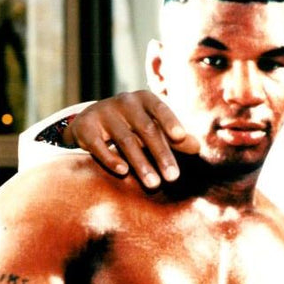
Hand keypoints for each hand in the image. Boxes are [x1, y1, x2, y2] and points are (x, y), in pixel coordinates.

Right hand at [66, 91, 199, 187]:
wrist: (90, 120)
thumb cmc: (132, 124)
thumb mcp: (152, 126)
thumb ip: (174, 137)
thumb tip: (197, 148)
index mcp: (144, 99)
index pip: (160, 109)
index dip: (170, 121)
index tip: (181, 136)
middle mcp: (125, 102)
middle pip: (146, 129)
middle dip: (161, 154)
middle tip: (174, 177)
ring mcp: (103, 113)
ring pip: (125, 140)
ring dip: (141, 164)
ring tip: (154, 184)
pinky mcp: (85, 127)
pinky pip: (98, 145)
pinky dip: (111, 158)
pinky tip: (123, 172)